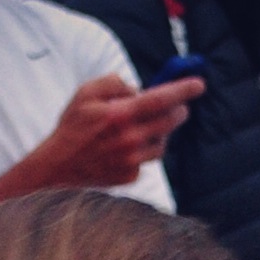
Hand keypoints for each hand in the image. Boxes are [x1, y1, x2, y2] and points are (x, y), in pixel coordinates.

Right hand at [37, 74, 197, 184]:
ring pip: (162, 143)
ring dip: (160, 132)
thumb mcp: (86, 92)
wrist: (59, 166)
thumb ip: (114, 83)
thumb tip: (138, 89)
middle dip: (178, 111)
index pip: (160, 99)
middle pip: (168, 122)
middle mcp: (130, 139)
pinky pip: (147, 159)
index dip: (182, 90)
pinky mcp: (131, 176)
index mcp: (120, 115)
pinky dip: (143, 150)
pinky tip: (126, 148)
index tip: (199, 85)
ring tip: (142, 127)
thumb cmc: (73, 125)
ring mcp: (132, 161)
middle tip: (179, 106)